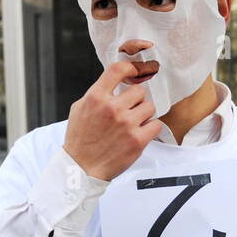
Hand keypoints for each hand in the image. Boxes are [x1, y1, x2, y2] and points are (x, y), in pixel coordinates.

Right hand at [62, 60, 163, 180]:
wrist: (82, 168)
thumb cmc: (80, 140)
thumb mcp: (80, 109)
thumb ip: (97, 94)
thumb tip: (114, 83)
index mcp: (96, 97)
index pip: (118, 69)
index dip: (130, 68)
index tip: (135, 72)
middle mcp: (112, 108)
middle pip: (139, 91)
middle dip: (136, 100)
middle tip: (130, 110)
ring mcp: (126, 124)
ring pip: (150, 107)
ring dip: (144, 114)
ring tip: (134, 123)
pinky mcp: (137, 140)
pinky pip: (156, 125)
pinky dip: (151, 128)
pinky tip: (141, 132)